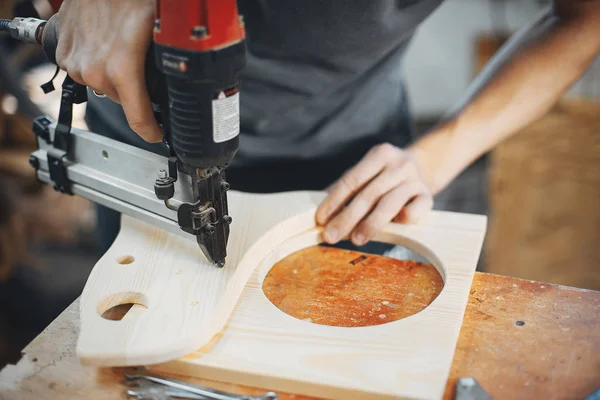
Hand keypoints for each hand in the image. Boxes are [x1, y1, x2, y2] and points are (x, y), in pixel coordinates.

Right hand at [54, 0, 160, 141]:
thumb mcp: (161, 32)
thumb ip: (169, 63)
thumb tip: (183, 83)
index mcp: (122, 70)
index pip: (139, 121)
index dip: (153, 132)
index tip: (158, 136)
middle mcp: (94, 71)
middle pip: (122, 99)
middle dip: (136, 90)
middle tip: (144, 68)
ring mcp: (75, 62)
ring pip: (103, 84)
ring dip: (115, 74)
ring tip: (124, 50)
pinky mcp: (63, 52)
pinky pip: (84, 69)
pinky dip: (97, 62)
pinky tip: (106, 44)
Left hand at [316, 143, 433, 245]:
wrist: (423, 168)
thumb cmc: (384, 177)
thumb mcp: (367, 174)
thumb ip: (347, 191)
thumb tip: (322, 217)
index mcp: (380, 154)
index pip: (352, 180)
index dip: (334, 201)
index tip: (320, 220)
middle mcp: (400, 164)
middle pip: (368, 194)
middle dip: (346, 218)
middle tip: (330, 236)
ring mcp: (416, 180)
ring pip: (389, 204)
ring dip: (370, 224)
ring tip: (355, 240)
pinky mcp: (427, 197)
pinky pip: (415, 211)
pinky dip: (404, 218)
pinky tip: (394, 226)